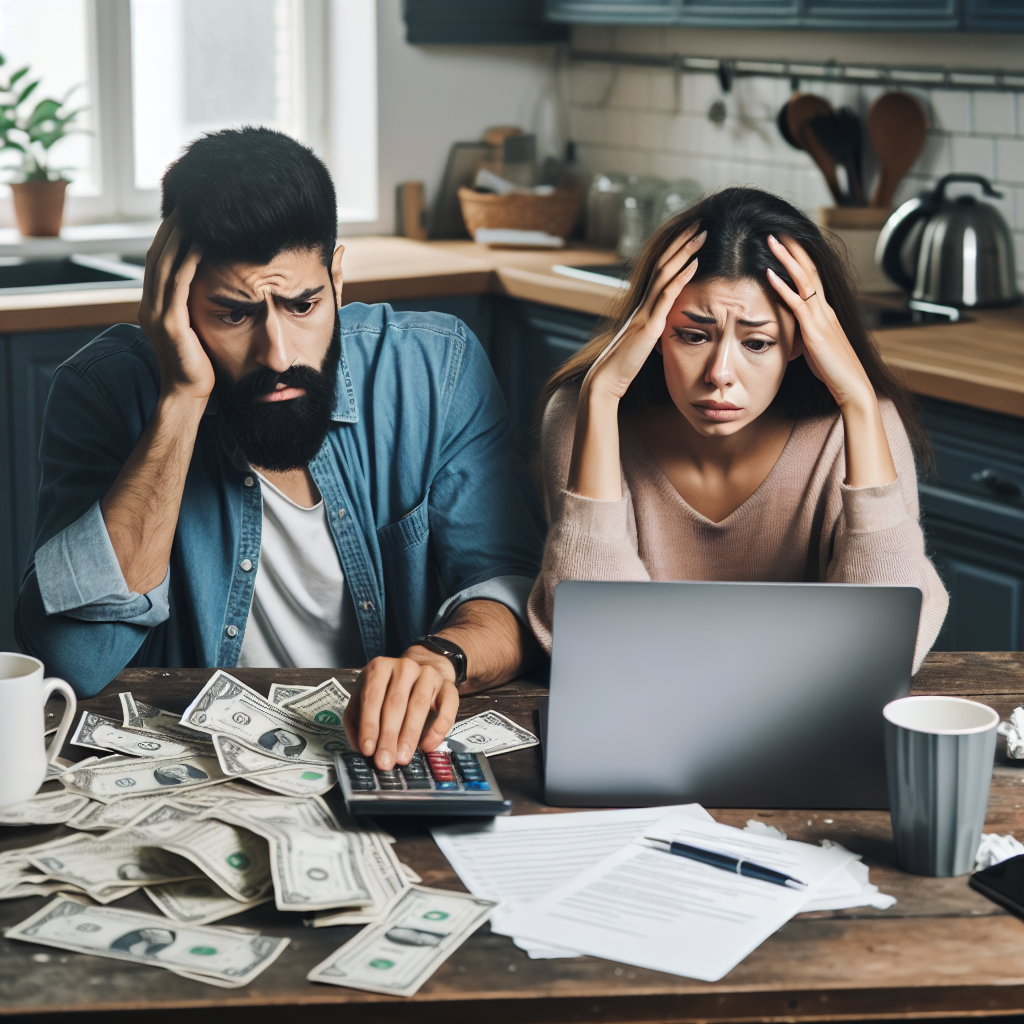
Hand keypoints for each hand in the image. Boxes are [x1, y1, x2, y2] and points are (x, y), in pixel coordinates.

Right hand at [138, 212, 212, 401]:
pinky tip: (201, 244)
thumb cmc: (198, 364)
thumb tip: (208, 284)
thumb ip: (191, 306)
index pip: (158, 260)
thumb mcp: (193, 328)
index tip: (184, 212)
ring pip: (165, 265)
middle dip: (171, 227)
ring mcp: (156, 315)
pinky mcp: (170, 325)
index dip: (168, 234)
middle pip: (157, 255)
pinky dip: (188, 261)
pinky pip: (178, 285)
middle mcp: (149, 306)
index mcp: (153, 305)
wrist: (189, 394)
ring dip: (179, 237)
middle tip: (187, 202)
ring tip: (194, 213)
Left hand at [343, 650, 459, 769]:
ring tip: (403, 757)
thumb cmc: (388, 690)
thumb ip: (357, 719)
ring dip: (410, 734)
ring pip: (419, 705)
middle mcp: (405, 667)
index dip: (369, 724)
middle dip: (389, 735)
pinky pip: (447, 706)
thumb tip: (359, 745)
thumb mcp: (366, 697)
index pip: (372, 697)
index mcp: (380, 668)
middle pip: (396, 702)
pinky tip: (428, 746)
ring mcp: (428, 674)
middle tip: (385, 761)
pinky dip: (439, 728)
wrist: (422, 670)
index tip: (368, 749)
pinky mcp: (448, 685)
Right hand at [583, 227, 705, 402]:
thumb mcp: (642, 346)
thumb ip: (653, 333)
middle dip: (681, 242)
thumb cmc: (622, 368)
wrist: (605, 380)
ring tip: (701, 233)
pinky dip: (682, 277)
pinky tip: (695, 264)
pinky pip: (667, 295)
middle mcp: (643, 304)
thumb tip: (663, 330)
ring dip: (685, 251)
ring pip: (665, 273)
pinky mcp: (649, 325)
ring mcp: (645, 312)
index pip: (661, 272)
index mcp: (642, 308)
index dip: (675, 252)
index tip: (690, 236)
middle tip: (699, 222)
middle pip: (663, 263)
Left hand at [765, 234, 873, 411]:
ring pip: (804, 279)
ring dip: (787, 258)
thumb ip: (804, 333)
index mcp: (825, 311)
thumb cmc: (833, 370)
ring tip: (772, 239)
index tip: (786, 241)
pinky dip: (783, 287)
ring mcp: (821, 317)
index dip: (800, 257)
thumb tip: (791, 330)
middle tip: (778, 228)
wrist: (851, 386)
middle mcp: (825, 309)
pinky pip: (798, 303)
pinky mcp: (816, 331)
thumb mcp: (815, 347)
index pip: (812, 276)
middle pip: (809, 269)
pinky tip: (770, 274)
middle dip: (794, 248)